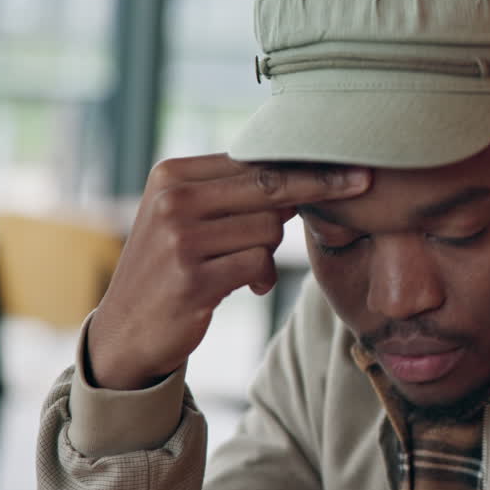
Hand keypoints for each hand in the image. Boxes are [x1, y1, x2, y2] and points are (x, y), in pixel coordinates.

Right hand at [88, 154, 370, 389]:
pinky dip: (263, 276)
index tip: (352, 162)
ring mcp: (179, 239)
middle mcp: (172, 200)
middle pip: (269, 186)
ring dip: (270, 251)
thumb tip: (307, 169)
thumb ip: (235, 191)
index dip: (306, 164)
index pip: (254, 160)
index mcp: (172, 176)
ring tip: (246, 266)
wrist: (128, 329)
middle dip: (320, 188)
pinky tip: (247, 286)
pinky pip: (258, 264)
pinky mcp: (192, 278)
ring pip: (269, 228)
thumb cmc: (176, 265)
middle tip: (360, 184)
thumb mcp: (191, 217)